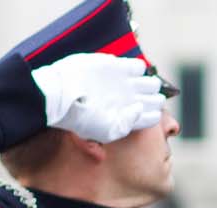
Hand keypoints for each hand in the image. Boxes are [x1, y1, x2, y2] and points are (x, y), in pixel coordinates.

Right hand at [31, 53, 165, 142]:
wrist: (61, 95)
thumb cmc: (81, 118)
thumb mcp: (108, 131)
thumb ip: (129, 124)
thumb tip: (141, 109)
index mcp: (125, 117)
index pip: (151, 116)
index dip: (155, 113)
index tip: (152, 112)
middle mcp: (125, 100)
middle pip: (153, 98)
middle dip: (156, 98)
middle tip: (150, 97)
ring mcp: (121, 83)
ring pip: (149, 82)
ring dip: (151, 83)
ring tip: (142, 85)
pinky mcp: (114, 66)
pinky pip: (137, 66)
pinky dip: (140, 68)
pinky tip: (132, 73)